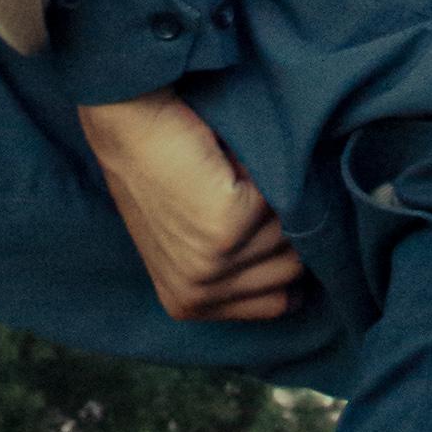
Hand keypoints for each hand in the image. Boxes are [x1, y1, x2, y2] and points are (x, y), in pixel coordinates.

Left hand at [77, 89, 302, 324]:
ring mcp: (212, 263)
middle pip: (291, 269)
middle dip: (278, 226)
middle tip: (237, 195)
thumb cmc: (160, 175)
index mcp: (188, 304)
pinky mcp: (225, 226)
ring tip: (226, 180)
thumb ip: (232, 272)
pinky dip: (262, 175)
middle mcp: (198, 293)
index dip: (281, 259)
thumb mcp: (187, 243)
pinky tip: (226, 165)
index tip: (266, 227)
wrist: (130, 126)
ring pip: (290, 233)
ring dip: (269, 198)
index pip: (277, 304)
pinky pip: (281, 202)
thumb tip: (301, 277)